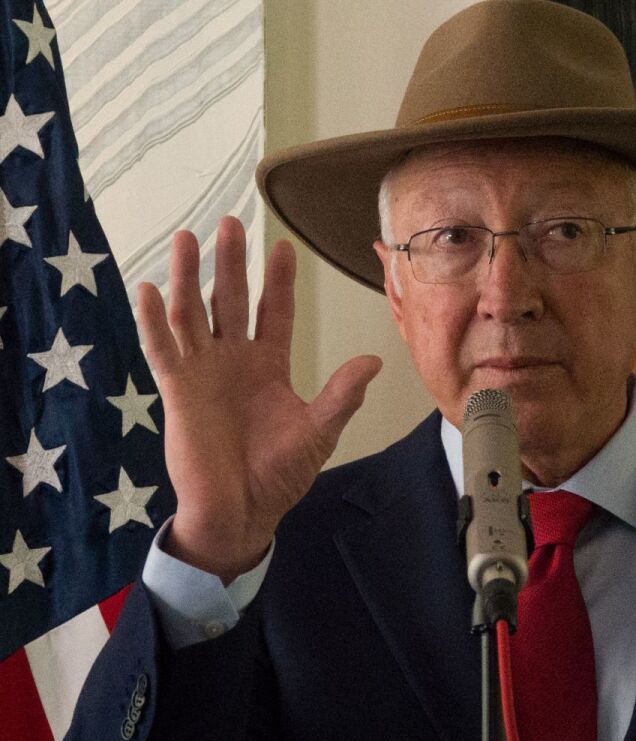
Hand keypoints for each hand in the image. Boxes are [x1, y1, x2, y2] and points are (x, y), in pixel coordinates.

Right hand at [137, 216, 381, 581]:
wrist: (242, 510)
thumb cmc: (280, 474)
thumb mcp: (318, 431)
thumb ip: (341, 395)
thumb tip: (373, 360)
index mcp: (269, 365)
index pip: (273, 311)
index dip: (277, 281)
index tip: (284, 246)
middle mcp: (234, 360)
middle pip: (229, 300)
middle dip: (231, 263)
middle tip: (231, 222)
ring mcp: (203, 372)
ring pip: (192, 314)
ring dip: (188, 278)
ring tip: (188, 238)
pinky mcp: (177, 391)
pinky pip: (163, 349)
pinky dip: (154, 320)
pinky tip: (148, 289)